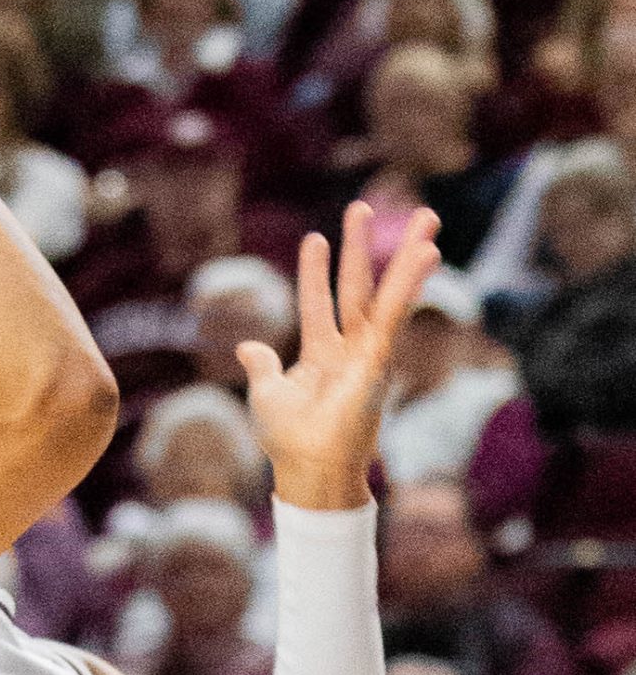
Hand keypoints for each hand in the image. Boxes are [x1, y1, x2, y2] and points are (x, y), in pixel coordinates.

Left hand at [240, 202, 440, 509]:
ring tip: (425, 216)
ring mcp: (367, 352)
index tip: (315, 238)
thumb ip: (263, 366)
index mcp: (319, 355)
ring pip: (385, 294)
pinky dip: (410, 281)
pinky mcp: (380, 357)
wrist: (308, 468)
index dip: (315, 272)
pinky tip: (427, 251)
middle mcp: (347, 349)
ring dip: (405, 255)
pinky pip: (396, 312)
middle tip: (362, 206)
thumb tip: (249, 347)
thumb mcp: (267, 393)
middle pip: (356, 288)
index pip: (318, 303)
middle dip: (359, 248)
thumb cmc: (288, 439)